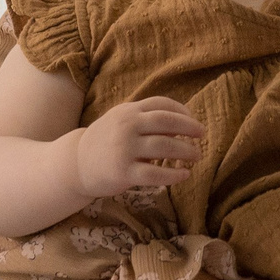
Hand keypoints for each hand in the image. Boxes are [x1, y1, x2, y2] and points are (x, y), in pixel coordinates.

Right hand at [75, 98, 204, 196]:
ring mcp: (124, 149)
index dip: (182, 111)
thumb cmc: (106, 141)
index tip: (193, 121)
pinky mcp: (123, 172)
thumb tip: (182, 125)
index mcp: (128, 111)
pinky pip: (155, 173)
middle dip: (189, 128)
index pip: (161, 104)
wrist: (76, 164)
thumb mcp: (122, 122)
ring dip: (186, 151)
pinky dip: (173, 174)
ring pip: (164, 147)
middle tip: (202, 135)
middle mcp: (127, 126)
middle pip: (166, 122)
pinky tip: (184, 175)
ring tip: (196, 156)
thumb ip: (147, 120)